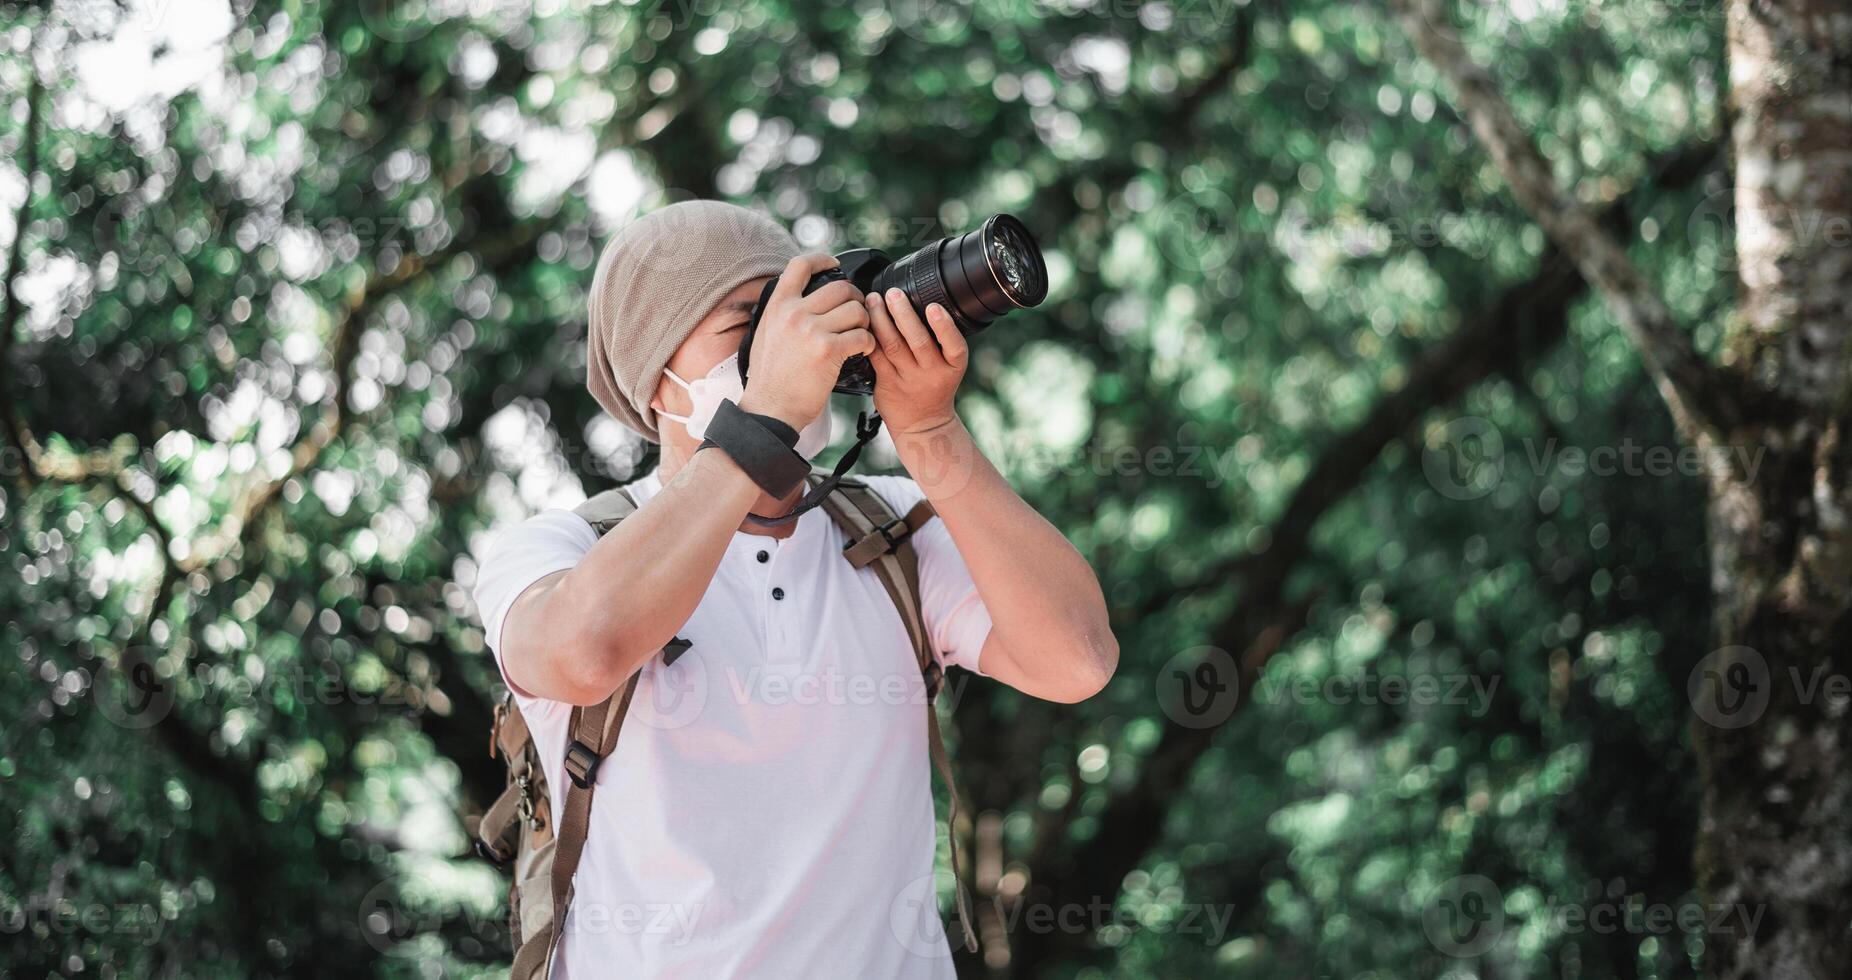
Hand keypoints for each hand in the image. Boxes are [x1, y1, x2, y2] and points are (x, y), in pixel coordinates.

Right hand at [738, 254, 874, 428]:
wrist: (770, 408)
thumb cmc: (770, 377)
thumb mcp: (766, 333)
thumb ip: (784, 312)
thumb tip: (803, 296)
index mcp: (778, 305)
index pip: (801, 265)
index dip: (822, 259)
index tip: (834, 265)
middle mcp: (794, 313)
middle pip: (841, 287)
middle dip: (856, 299)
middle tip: (857, 314)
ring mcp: (811, 330)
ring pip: (857, 310)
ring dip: (865, 322)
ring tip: (859, 334)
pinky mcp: (828, 351)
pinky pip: (862, 336)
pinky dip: (868, 344)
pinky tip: (862, 351)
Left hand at [866, 288, 966, 434]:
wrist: (923, 425)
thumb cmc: (935, 387)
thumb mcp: (948, 365)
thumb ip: (939, 340)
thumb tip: (914, 301)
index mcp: (953, 365)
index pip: (954, 344)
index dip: (944, 326)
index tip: (934, 307)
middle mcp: (932, 373)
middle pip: (918, 341)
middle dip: (904, 314)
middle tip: (893, 293)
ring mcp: (909, 380)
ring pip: (893, 347)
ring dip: (881, 321)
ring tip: (873, 300)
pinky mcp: (888, 384)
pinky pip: (876, 357)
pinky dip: (869, 338)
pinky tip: (862, 322)